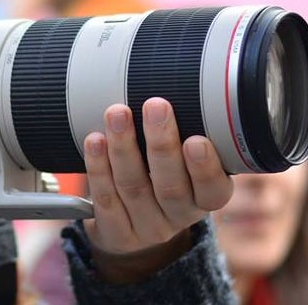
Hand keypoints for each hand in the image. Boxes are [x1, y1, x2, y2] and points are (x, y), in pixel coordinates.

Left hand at [82, 98, 232, 281]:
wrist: (133, 223)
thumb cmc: (163, 174)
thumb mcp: (185, 158)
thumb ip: (188, 128)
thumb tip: (179, 75)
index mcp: (205, 198)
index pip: (213, 190)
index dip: (205, 167)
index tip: (196, 140)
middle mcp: (179, 215)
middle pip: (171, 186)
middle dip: (161, 144)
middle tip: (156, 106)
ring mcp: (146, 227)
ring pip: (134, 188)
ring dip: (124, 147)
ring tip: (117, 113)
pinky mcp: (117, 232)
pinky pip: (105, 200)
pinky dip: (98, 168)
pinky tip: (95, 141)